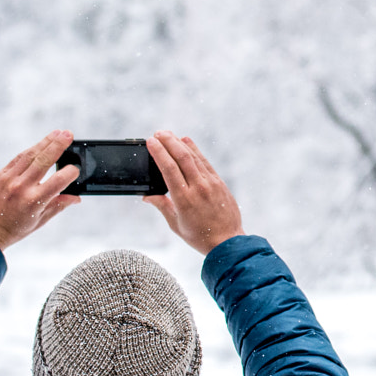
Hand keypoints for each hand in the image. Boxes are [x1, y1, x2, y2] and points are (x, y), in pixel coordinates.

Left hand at [0, 130, 81, 250]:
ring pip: (30, 155)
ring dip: (45, 142)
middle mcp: (21, 188)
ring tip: (57, 133)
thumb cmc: (14, 230)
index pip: (58, 181)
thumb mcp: (39, 221)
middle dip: (58, 146)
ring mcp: (8, 180)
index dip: (70, 173)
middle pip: (44, 161)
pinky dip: (30, 151)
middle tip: (68, 134)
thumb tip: (76, 198)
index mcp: (34, 202)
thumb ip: (58, 206)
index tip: (76, 169)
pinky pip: (17, 159)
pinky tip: (39, 145)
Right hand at [143, 131, 244, 254]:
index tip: (151, 142)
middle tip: (158, 133)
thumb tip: (146, 196)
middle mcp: (198, 188)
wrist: (228, 242)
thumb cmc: (199, 236)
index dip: (159, 152)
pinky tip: (187, 142)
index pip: (169, 169)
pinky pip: (205, 162)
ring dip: (180, 143)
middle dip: (168, 142)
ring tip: (169, 134)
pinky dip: (195, 150)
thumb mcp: (175, 224)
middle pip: (181, 158)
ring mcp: (211, 183)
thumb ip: (162, 206)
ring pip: (194, 157)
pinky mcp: (219, 182)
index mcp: (184, 199)